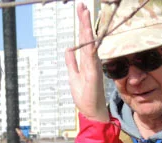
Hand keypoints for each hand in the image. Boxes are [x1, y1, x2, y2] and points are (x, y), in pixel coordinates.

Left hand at [65, 2, 109, 122]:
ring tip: (85, 14)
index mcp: (87, 62)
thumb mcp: (73, 77)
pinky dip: (90, 45)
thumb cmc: (85, 97)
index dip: (82, 26)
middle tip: (82, 6)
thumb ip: (71, 63)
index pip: (84, 40)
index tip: (81, 11)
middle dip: (84, 22)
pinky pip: (91, 57)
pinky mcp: (93, 75)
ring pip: (90, 44)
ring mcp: (93, 67)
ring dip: (87, 29)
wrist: (92, 113)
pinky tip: (88, 34)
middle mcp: (92, 62)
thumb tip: (68, 49)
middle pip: (88, 38)